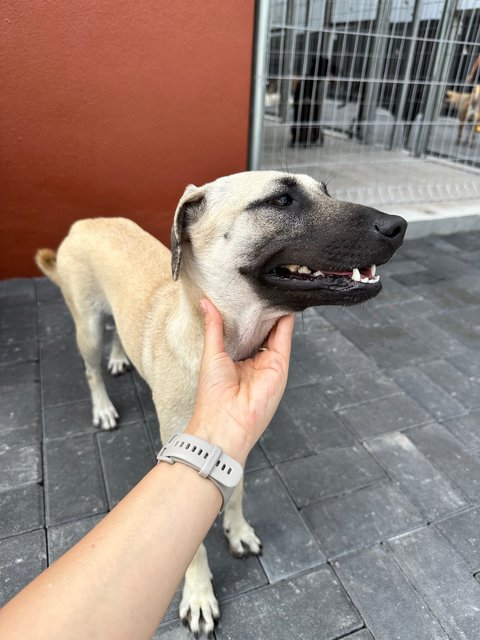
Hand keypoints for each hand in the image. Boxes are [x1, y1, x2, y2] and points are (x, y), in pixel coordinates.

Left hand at [186, 298, 294, 464]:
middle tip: (260, 286)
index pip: (245, 332)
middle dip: (262, 311)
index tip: (245, 293)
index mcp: (236, 359)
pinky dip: (285, 321)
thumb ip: (214, 327)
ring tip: (272, 289)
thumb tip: (205, 302)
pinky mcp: (280, 366)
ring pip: (275, 332)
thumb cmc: (213, 395)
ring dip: (275, 313)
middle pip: (262, 330)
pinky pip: (284, 338)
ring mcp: (268, 364)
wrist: (225, 421)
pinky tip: (283, 304)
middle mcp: (254, 362)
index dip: (246, 314)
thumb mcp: (211, 353)